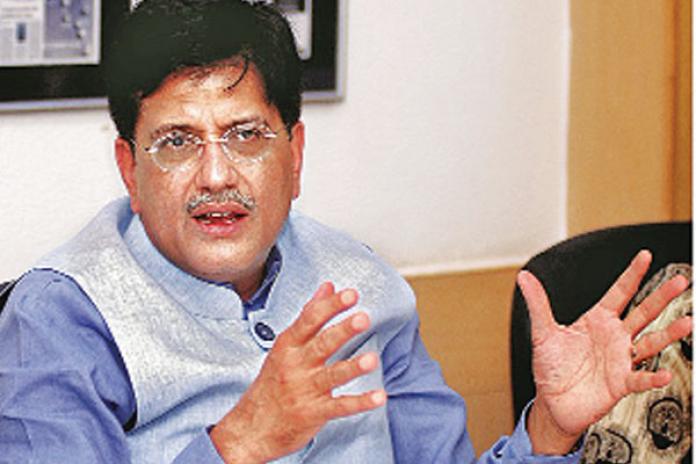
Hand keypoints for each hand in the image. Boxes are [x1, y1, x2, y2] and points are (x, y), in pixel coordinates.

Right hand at [210, 282, 385, 463]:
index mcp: (288, 345)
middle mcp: (296, 365)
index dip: (330, 306)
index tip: (351, 294)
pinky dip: (360, 402)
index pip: (310, 320)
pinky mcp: (314, 412)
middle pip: (322, 344)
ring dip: (353, 367)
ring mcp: (305, 389)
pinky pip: (340, 407)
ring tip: (372, 359)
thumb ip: (309, 315)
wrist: (251, 428)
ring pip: (332, 375)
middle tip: (363, 318)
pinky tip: (379, 397)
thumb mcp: (285, 345)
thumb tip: (328, 286)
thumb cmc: (272, 381)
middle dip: (343, 331)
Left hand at [517, 250, 691, 454]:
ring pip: (650, 342)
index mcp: (597, 320)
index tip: (644, 256)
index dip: (631, 274)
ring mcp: (620, 359)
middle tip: (679, 281)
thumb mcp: (542, 332)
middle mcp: (614, 337)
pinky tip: (664, 373)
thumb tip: (524, 277)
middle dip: (661, 297)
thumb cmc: (550, 367)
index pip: (618, 292)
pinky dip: (652, 377)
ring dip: (668, 333)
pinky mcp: (620, 383)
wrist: (552, 401)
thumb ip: (537, 303)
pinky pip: (640, 378)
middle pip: (643, 312)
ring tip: (686, 322)